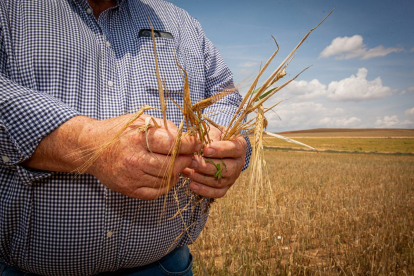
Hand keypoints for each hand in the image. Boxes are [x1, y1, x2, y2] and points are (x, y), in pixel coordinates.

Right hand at [80, 114, 201, 199]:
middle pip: (172, 165)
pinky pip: (156, 192)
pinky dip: (166, 184)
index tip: (197, 143)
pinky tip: (167, 175)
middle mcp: (134, 160)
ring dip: (177, 172)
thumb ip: (164, 128)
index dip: (190, 144)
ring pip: (166, 179)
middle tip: (190, 155)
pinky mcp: (129, 190)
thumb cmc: (118, 131)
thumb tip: (187, 137)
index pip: (173, 144)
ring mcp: (131, 177)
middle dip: (186, 159)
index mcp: (138, 139)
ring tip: (178, 163)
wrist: (91, 148)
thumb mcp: (140, 121)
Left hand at [182, 126, 246, 197]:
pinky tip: (192, 185)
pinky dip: (204, 191)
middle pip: (228, 169)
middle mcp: (239, 163)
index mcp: (239, 146)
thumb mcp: (212, 130)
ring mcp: (233, 176)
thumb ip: (208, 136)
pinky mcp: (225, 186)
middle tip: (193, 161)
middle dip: (208, 166)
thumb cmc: (212, 136)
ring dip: (203, 178)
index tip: (205, 149)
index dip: (220, 150)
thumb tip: (201, 145)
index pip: (234, 149)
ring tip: (188, 171)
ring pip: (221, 182)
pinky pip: (217, 193)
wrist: (212, 145)